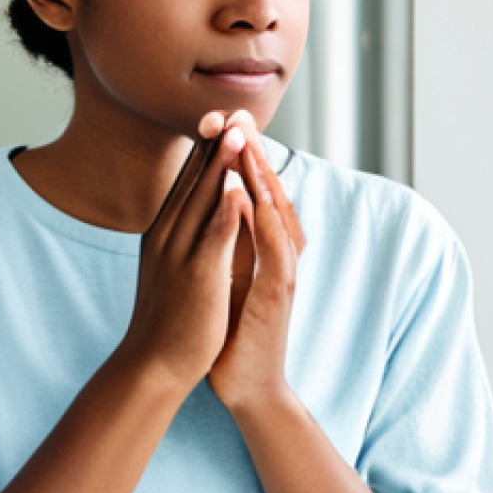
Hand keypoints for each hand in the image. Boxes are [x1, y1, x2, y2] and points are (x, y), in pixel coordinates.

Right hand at [117, 121, 251, 394]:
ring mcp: (179, 253)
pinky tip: (239, 186)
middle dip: (216, 141)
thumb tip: (200, 210)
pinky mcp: (196, 276)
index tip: (223, 116)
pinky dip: (225, 208)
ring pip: (203, 199)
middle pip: (194, 179)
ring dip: (222, 162)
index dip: (207, 146)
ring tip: (239, 130)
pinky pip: (213, 236)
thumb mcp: (170, 264)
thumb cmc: (167, 317)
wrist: (151, 364)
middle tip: (233, 107)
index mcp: (164, 229)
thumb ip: (184, 235)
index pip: (188, 179)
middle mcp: (168, 233)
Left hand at [202, 111, 304, 411]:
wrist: (246, 382)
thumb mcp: (224, 271)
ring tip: (247, 138)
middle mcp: (273, 249)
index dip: (236, 155)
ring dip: (261, 173)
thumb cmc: (233, 327)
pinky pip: (274, 247)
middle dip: (252, 150)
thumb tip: (213, 205)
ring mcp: (280, 269)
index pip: (248, 189)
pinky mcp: (278, 291)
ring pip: (273, 210)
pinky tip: (253, 196)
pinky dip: (263, 218)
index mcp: (257, 243)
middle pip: (265, 189)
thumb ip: (226, 236)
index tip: (218, 118)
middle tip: (239, 111)